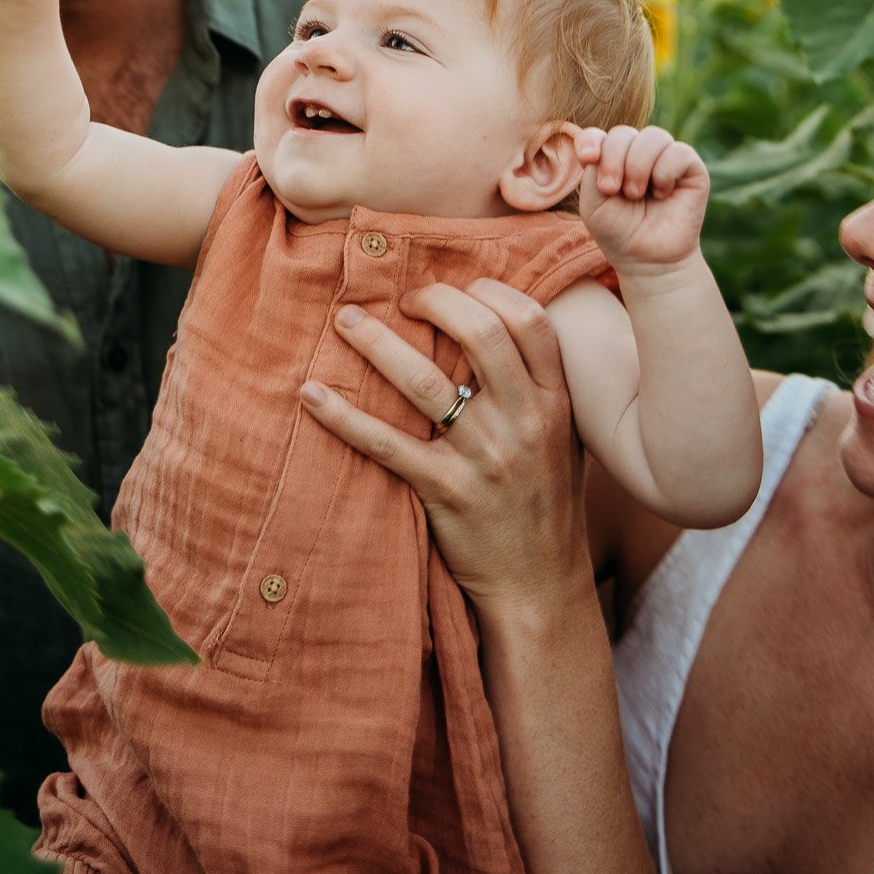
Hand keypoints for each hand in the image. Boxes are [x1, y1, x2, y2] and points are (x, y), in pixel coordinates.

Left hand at [298, 279, 593, 615]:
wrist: (539, 585)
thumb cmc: (545, 505)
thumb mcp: (562, 439)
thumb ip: (538, 387)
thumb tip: (495, 324)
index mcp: (556, 404)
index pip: (530, 321)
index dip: (488, 290)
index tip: (455, 287)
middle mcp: (525, 423)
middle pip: (480, 332)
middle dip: (433, 301)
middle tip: (400, 299)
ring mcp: (485, 457)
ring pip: (423, 382)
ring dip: (377, 343)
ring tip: (345, 322)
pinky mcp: (445, 491)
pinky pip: (385, 444)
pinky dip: (342, 415)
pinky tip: (311, 394)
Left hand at [572, 124, 708, 273]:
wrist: (646, 259)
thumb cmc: (617, 231)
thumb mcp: (593, 202)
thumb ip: (593, 168)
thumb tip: (601, 143)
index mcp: (612, 157)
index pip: (599, 134)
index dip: (591, 140)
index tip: (588, 158)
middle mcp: (639, 152)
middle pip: (624, 133)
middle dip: (613, 159)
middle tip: (612, 190)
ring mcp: (666, 158)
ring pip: (653, 136)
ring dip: (638, 166)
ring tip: (635, 194)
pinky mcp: (692, 168)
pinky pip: (679, 152)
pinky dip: (665, 172)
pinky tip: (662, 193)